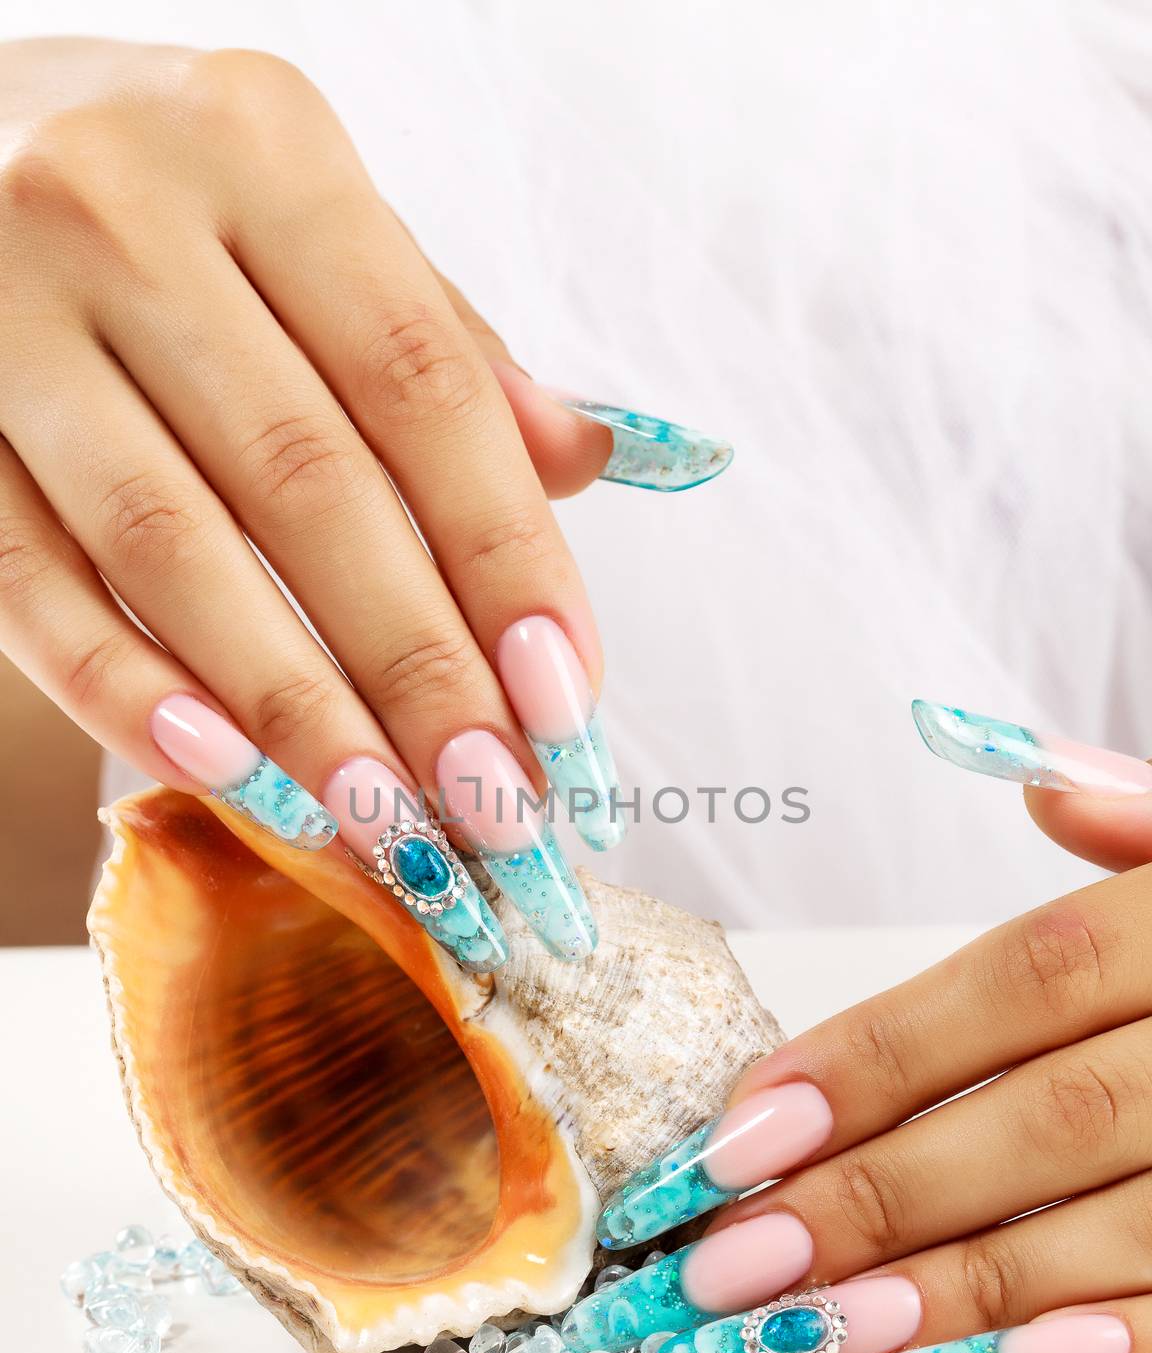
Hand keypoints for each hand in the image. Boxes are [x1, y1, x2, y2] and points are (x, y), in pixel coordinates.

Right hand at [0, 38, 729, 969]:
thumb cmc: (164, 197)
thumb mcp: (308, 218)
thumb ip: (436, 335)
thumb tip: (583, 461)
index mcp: (263, 151)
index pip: (423, 388)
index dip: (506, 558)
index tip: (563, 699)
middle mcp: (127, 212)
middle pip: (310, 485)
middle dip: (419, 669)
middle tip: (494, 802)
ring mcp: (8, 313)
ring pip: (172, 550)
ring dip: (293, 710)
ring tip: (385, 822)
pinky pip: (28, 579)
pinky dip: (126, 692)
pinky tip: (229, 774)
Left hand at [564, 701, 1151, 1352]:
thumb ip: (1139, 822)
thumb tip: (1026, 775)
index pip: (1015, 981)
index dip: (873, 1055)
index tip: (736, 1132)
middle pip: (1048, 1113)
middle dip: (881, 1192)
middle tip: (733, 1261)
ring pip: (1128, 1218)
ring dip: (970, 1286)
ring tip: (823, 1329)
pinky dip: (1129, 1343)